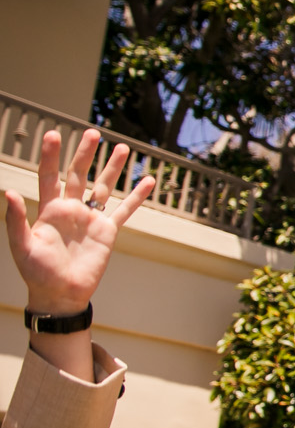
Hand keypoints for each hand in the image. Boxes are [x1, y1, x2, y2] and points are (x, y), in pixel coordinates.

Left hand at [5, 129, 152, 317]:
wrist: (61, 294)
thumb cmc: (36, 273)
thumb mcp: (22, 246)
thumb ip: (16, 219)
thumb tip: (8, 191)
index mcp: (48, 210)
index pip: (50, 176)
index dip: (51, 156)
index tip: (54, 134)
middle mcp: (70, 209)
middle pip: (78, 174)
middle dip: (85, 153)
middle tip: (93, 132)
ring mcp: (90, 219)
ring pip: (104, 187)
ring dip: (112, 168)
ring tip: (122, 148)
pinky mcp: (107, 231)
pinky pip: (124, 210)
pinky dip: (137, 196)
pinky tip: (147, 180)